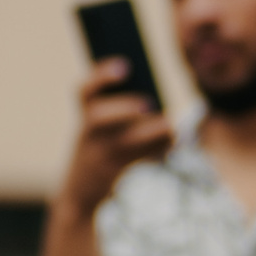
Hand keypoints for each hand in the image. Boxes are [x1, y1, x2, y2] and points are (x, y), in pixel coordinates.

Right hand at [59, 62, 175, 221]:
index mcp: (84, 114)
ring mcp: (99, 154)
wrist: (80, 189)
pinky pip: (137, 159)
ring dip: (150, 133)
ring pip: (122, 143)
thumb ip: (121, 108)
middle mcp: (87, 133)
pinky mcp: (113, 172)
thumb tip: (158, 100)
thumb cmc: (99, 146)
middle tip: (149, 103)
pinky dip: (158, 149)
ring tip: (172, 126)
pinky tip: (174, 142)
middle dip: (123, 108)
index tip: (125, 65)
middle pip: (97, 118)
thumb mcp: (101, 126)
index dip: (101, 76)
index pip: (84, 91)